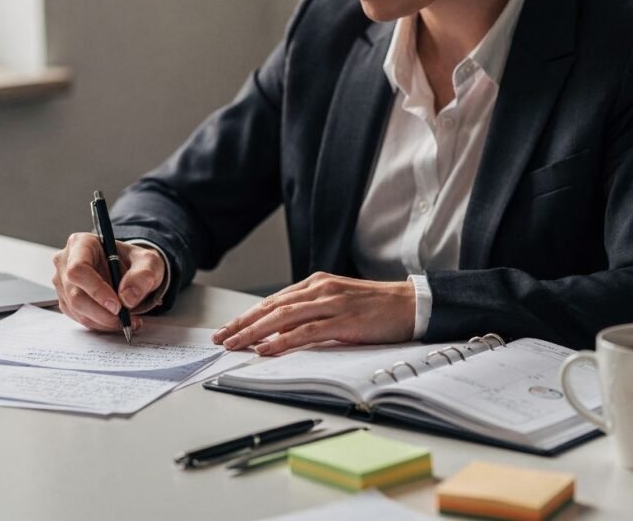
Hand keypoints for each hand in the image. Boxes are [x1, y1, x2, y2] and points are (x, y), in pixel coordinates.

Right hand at [52, 233, 165, 331]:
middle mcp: (66, 262)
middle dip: (102, 312)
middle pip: (75, 294)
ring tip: (128, 320)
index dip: (96, 290)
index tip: (117, 305)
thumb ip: (143, 275)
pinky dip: (100, 324)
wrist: (130, 273)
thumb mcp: (149, 262)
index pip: (78, 269)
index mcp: (81, 244)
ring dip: (103, 321)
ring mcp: (63, 283)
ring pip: (77, 310)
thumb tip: (127, 298)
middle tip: (125, 319)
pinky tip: (117, 320)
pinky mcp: (67, 301)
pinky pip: (80, 318)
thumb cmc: (135, 263)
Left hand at [212, 272, 415, 354]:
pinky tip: (266, 349)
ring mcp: (330, 303)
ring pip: (282, 317)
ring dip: (254, 332)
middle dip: (242, 323)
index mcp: (316, 284)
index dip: (247, 316)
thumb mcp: (337, 304)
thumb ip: (311, 313)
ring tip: (235, 344)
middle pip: (270, 307)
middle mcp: (319, 289)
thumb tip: (282, 331)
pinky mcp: (343, 320)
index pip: (272, 301)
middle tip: (221, 338)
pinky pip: (305, 331)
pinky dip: (282, 340)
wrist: (412, 304)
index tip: (228, 329)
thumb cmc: (376, 308)